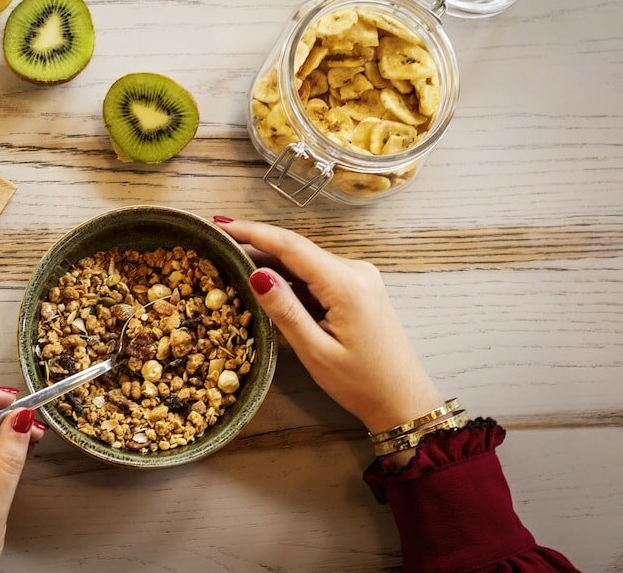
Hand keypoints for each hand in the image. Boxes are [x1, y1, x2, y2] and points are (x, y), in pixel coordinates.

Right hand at [216, 218, 442, 434]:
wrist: (403, 399)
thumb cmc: (361, 384)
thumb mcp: (315, 351)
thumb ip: (285, 310)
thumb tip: (256, 273)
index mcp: (346, 284)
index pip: (291, 246)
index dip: (253, 232)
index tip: (221, 224)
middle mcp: (355, 270)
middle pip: (297, 249)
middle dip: (257, 245)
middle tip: (218, 244)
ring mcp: (359, 277)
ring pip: (306, 261)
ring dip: (272, 261)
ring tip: (233, 261)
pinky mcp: (359, 288)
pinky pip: (317, 274)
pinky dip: (290, 276)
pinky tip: (267, 282)